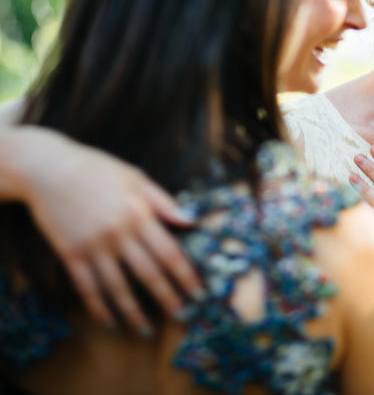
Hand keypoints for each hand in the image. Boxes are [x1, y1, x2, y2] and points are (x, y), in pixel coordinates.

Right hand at [22, 134, 201, 332]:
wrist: (49, 169)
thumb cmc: (97, 170)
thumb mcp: (136, 178)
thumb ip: (164, 202)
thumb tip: (190, 220)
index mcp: (139, 214)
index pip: (169, 252)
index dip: (185, 275)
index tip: (198, 292)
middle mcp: (118, 234)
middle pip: (148, 273)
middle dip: (167, 297)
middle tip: (181, 316)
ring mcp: (93, 246)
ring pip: (116, 287)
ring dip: (133, 311)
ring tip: (145, 329)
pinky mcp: (70, 253)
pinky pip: (86, 286)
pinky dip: (98, 306)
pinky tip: (108, 320)